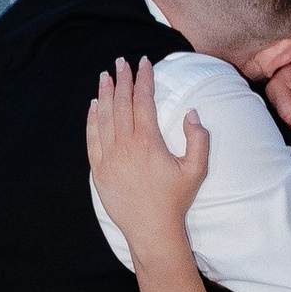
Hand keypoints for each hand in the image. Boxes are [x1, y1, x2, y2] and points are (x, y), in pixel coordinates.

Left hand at [86, 58, 209, 262]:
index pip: (143, 101)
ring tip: (106, 76)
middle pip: (121, 104)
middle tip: (122, 62)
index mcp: (148, 142)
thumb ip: (198, 139)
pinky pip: (92, 138)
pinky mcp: (99, 170)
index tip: (144, 63)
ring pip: (104, 117)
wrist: (151, 229)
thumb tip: (191, 113)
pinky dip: (92, 119)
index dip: (144, 79)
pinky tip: (94, 105)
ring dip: (104, 94)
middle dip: (122, 80)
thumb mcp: (196, 170)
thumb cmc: (174, 199)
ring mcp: (109, 158)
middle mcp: (126, 146)